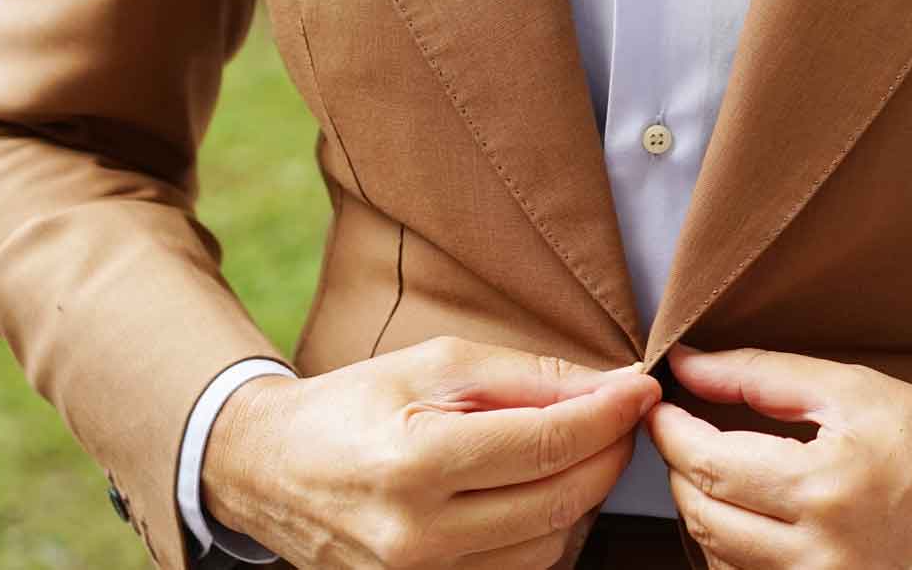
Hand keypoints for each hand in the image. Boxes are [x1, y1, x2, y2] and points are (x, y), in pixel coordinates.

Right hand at [203, 335, 660, 568]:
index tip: (641, 388)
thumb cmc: (357, 404)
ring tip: (576, 450)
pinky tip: (540, 493)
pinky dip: (544, 533)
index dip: (608, 415)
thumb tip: (612, 385)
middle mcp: (418, 535)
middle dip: (606, 454)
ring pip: (548, 547)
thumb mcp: (437, 364)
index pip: (548, 445)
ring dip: (580, 497)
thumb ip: (528, 377)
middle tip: (621, 416)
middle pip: (559, 501)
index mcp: (417, 462)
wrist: (270, 470)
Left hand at [646, 343, 911, 568]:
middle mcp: (821, 553)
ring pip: (719, 559)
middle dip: (678, 471)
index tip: (658, 405)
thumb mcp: (854, 388)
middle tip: (680, 430)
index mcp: (826, 485)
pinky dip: (733, 549)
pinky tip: (750, 513)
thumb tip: (687, 363)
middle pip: (703, 518)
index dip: (669, 432)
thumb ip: (762, 375)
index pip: (708, 464)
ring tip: (717, 466)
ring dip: (703, 511)